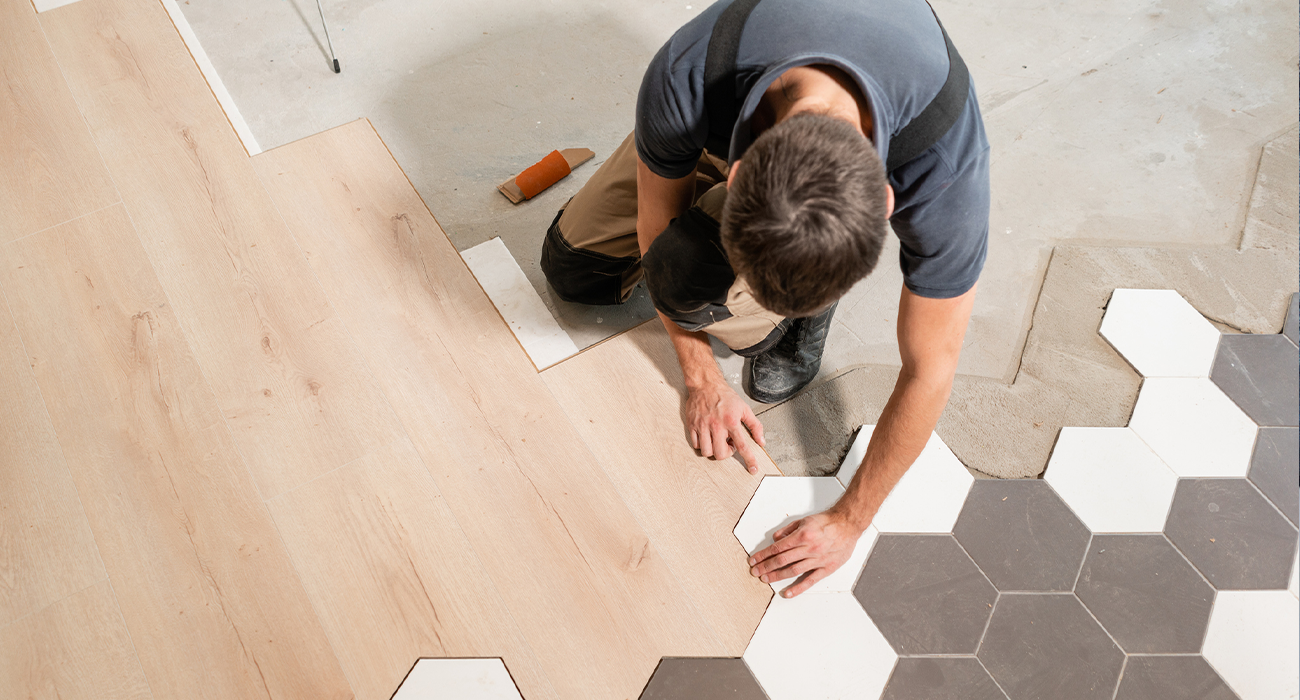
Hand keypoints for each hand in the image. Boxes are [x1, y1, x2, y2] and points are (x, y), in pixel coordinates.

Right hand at [685, 378, 764, 473]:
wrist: (705, 384)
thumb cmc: (725, 396)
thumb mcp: (744, 408)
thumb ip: (755, 425)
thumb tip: (761, 441)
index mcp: (731, 421)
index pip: (743, 446)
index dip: (749, 460)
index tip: (753, 469)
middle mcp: (716, 425)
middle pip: (721, 454)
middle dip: (726, 453)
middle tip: (728, 444)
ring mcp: (703, 426)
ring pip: (707, 452)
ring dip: (713, 450)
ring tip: (717, 440)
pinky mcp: (692, 425)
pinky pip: (696, 445)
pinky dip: (702, 445)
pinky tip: (707, 437)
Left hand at [747, 509, 863, 597]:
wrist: (848, 524)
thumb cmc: (827, 521)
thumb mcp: (804, 520)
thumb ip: (788, 529)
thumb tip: (775, 539)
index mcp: (802, 536)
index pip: (777, 548)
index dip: (763, 555)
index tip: (754, 560)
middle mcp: (809, 548)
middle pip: (782, 560)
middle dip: (766, 566)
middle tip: (755, 571)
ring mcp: (817, 560)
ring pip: (793, 571)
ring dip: (777, 576)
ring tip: (766, 579)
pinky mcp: (826, 568)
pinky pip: (810, 580)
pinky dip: (798, 588)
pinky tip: (788, 593)